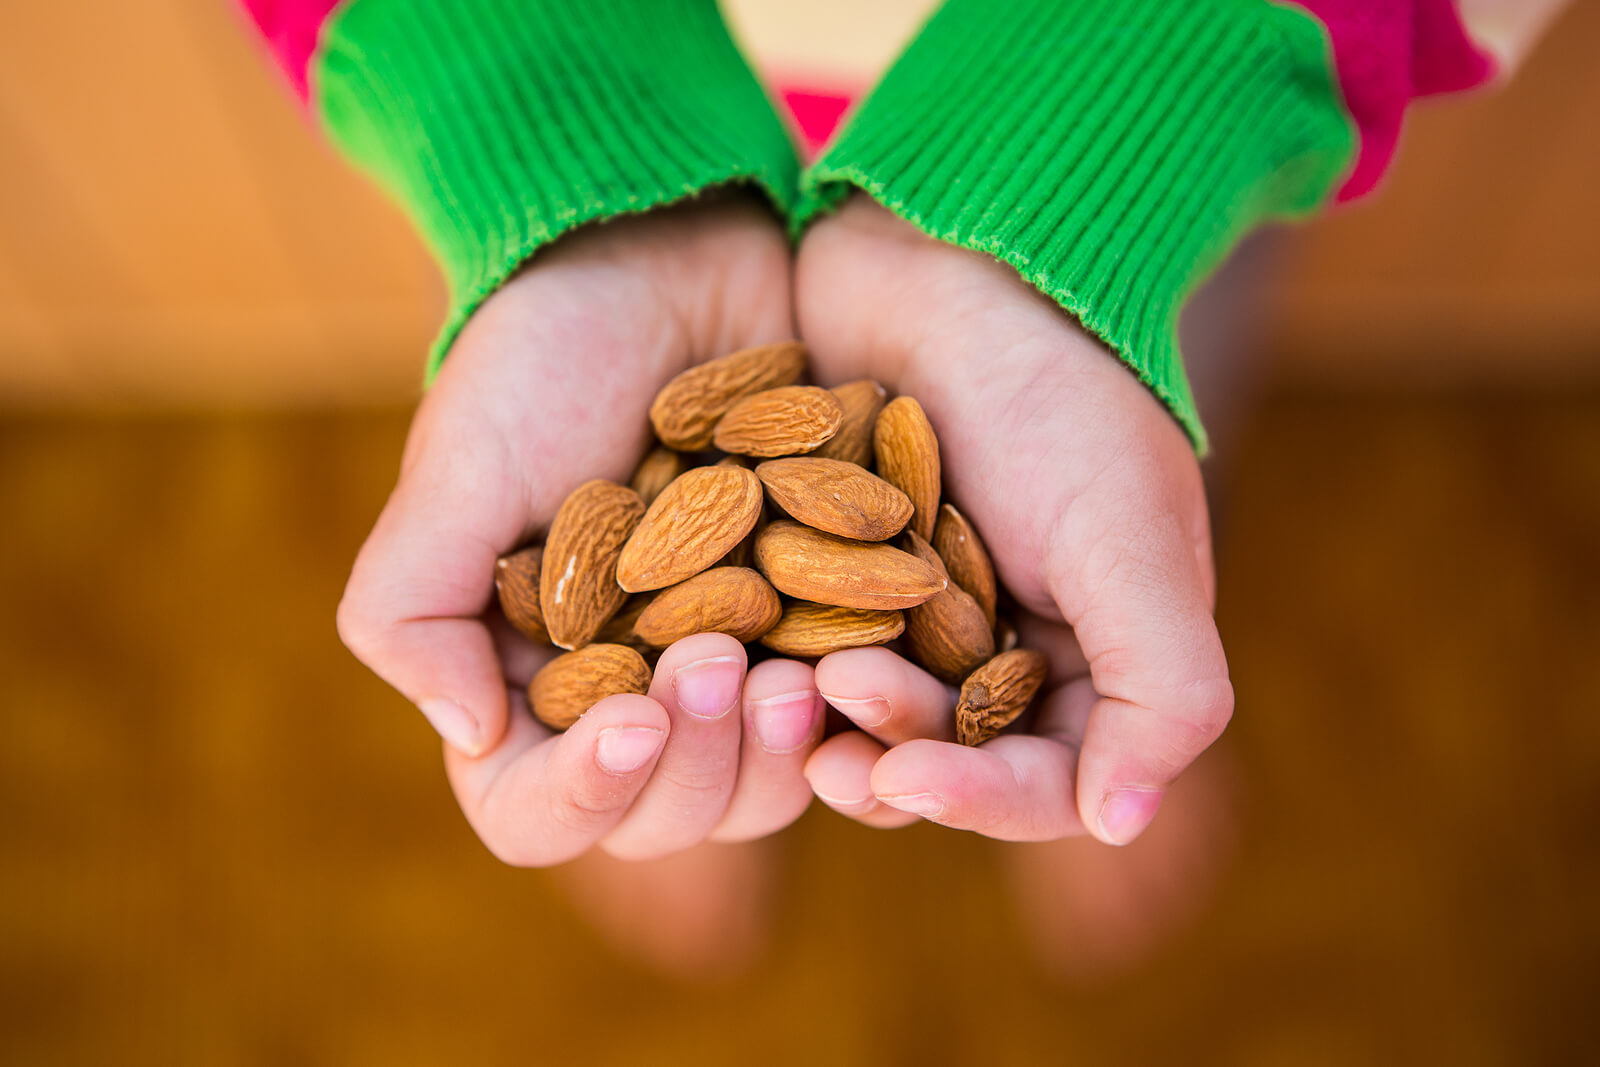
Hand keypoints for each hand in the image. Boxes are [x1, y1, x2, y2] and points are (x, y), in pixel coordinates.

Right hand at [337, 194, 825, 864]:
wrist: (671, 259)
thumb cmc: (546, 357)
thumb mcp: (456, 469)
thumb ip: (416, 607)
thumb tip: (469, 739)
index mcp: (524, 682)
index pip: (534, 811)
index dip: (582, 795)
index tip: (631, 719)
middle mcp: (626, 696)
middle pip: (661, 819)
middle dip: (695, 765)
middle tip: (725, 663)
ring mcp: (728, 669)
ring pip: (757, 792)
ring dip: (776, 757)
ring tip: (802, 676)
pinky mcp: (814, 627)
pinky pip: (842, 720)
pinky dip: (852, 715)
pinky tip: (871, 661)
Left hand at [794, 197, 1231, 845]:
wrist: (954, 257)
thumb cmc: (1060, 395)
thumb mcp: (1132, 541)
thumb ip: (1161, 688)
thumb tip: (1121, 825)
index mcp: (1089, 655)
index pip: (1042, 781)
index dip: (979, 800)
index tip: (905, 779)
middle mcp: (998, 645)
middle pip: (944, 758)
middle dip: (892, 754)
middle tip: (838, 717)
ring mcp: (907, 607)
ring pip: (862, 715)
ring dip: (827, 719)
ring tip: (783, 685)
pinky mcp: (827, 563)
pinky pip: (799, 642)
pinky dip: (774, 661)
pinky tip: (734, 657)